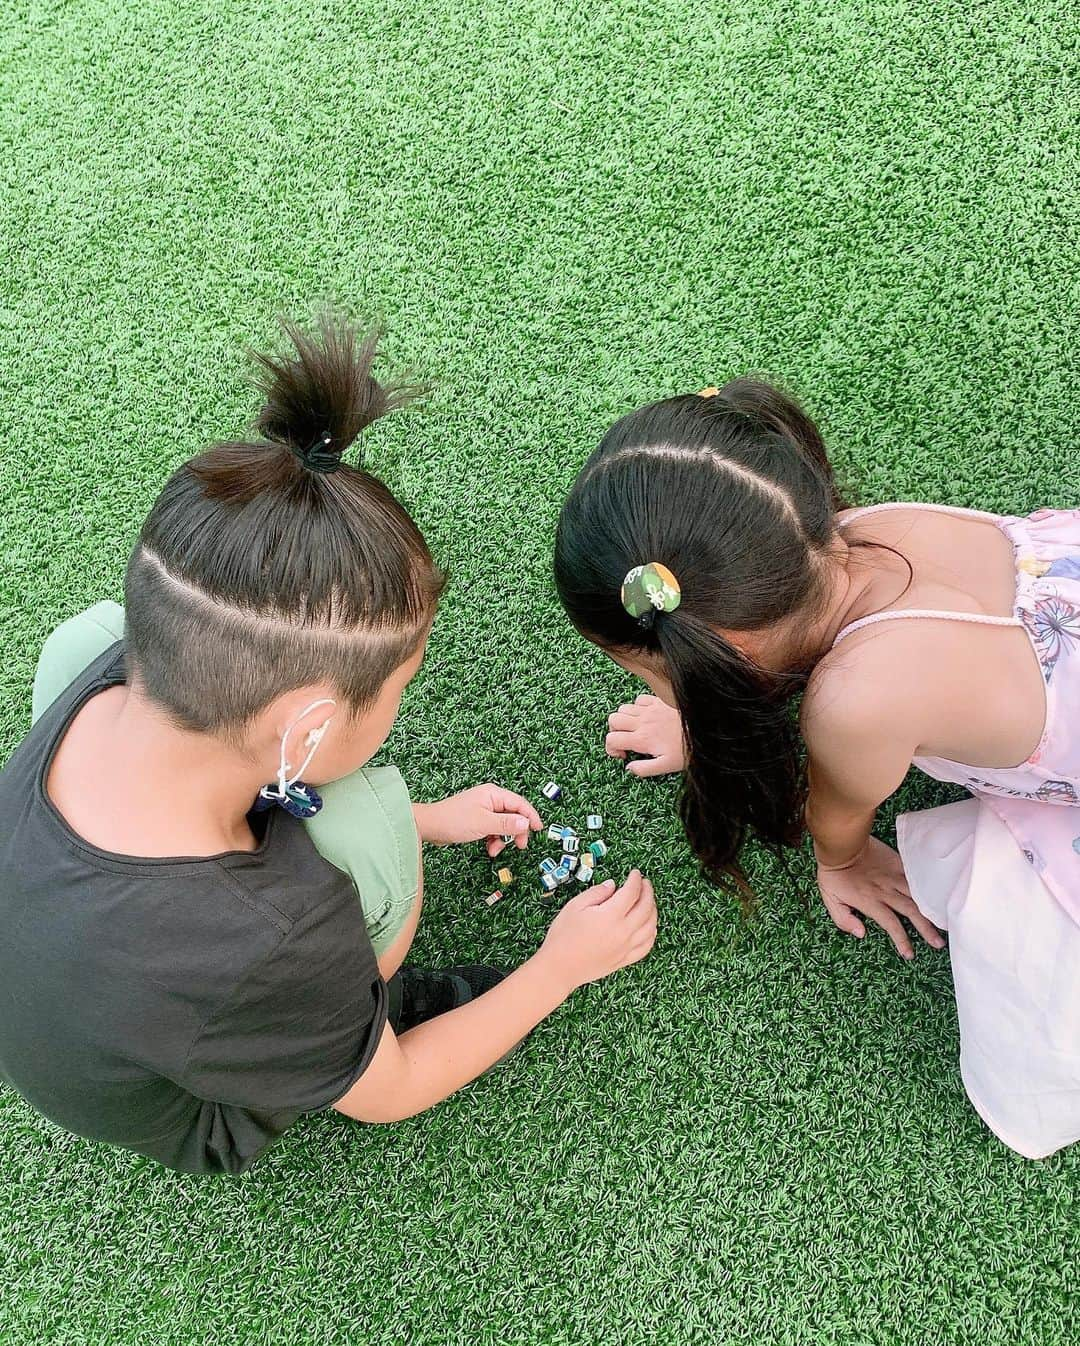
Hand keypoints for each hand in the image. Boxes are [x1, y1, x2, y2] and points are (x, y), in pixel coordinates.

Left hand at [414, 786, 542, 855]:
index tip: (538, 829)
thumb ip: (506, 824)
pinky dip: (494, 839)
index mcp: (493, 794)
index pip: (520, 803)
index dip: (531, 817)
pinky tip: (488, 848)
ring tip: (495, 849)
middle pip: (514, 815)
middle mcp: (490, 799)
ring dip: (503, 839)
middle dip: (516, 831)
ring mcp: (484, 809)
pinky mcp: (478, 819)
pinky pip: (494, 829)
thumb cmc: (453, 820)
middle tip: (519, 846)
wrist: (430, 826)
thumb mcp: (483, 824)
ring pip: (504, 825)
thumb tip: (526, 823)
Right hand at [540, 869, 656, 989]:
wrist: (559, 968)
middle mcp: (623, 931)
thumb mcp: (575, 906)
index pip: (632, 892)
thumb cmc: (563, 936)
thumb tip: (613, 885)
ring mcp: (626, 947)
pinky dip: (652, 933)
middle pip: (646, 907)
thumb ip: (597, 892)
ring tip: (649, 901)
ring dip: (653, 910)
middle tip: (645, 883)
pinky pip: (646, 946)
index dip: (636, 880)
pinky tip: (650, 927)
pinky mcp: (625, 960)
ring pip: (651, 926)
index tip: (635, 873)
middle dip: (648, 892)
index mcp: (611, 915)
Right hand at [605, 694, 685, 775]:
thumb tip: (629, 768)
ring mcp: (650, 710)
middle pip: (613, 720)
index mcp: (642, 739)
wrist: (705, 729)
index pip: (612, 739)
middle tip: (625, 741)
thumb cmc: (687, 750)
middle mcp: (642, 722)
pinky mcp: (659, 701)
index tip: (624, 755)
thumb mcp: (666, 767)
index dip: (611, 749)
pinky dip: (637, 707)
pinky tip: (646, 717)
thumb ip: (644, 769)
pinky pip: (638, 700)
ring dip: (623, 719)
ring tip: (634, 730)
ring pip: (623, 708)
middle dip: (614, 732)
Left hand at [817, 837, 944, 960]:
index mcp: (871, 902)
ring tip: (945, 921)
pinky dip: (928, 886)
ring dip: (932, 909)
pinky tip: (940, 894)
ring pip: (918, 895)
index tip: (910, 954)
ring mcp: (894, 876)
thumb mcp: (829, 899)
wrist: (841, 843)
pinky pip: (916, 876)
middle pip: (911, 912)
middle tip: (939, 944)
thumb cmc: (833, 872)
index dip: (901, 941)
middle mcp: (887, 891)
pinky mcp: (898, 863)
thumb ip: (843, 919)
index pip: (891, 925)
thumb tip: (861, 933)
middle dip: (927, 929)